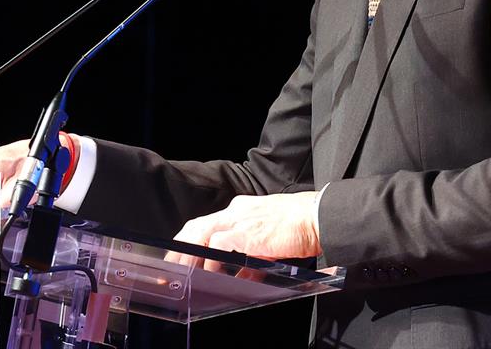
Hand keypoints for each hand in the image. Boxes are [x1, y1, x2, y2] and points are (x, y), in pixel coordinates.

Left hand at [164, 192, 321, 268]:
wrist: (319, 216)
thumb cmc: (300, 228)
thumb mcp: (269, 245)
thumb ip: (250, 261)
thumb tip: (238, 279)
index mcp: (242, 211)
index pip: (207, 225)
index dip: (191, 242)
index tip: (182, 259)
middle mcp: (236, 211)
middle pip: (196, 227)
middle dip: (180, 248)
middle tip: (172, 269)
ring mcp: (240, 219)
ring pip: (200, 233)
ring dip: (188, 256)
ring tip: (182, 273)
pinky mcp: (246, 231)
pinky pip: (217, 245)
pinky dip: (210, 261)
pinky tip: (209, 273)